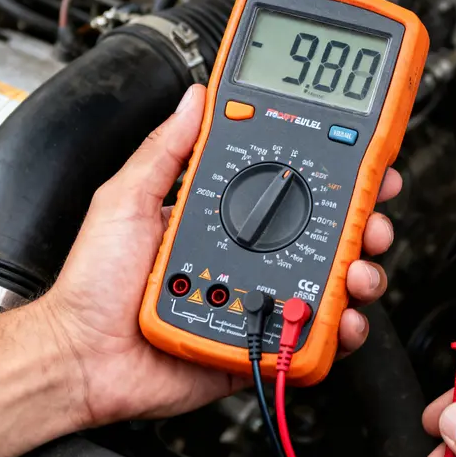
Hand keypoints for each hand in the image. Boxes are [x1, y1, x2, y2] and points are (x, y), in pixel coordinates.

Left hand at [41, 85, 400, 426]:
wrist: (82, 357)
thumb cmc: (95, 284)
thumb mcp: (127, 199)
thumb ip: (166, 151)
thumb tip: (196, 98)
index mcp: (227, 220)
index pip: (293, 191)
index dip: (336, 179)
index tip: (366, 166)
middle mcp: (251, 257)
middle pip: (328, 237)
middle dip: (365, 225)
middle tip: (374, 222)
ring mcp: (261, 300)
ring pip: (331, 285)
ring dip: (361, 275)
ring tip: (358, 274)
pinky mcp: (263, 344)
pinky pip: (314, 338)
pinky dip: (341, 331)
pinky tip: (342, 319)